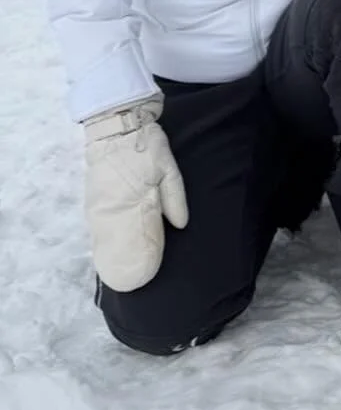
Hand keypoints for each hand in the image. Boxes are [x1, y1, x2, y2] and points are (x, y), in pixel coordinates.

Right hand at [83, 97, 187, 291]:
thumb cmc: (146, 148)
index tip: (146, 278)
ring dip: (111, 255)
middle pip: (118, 243)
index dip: (143, 259)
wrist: (117, 125)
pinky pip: (97, 227)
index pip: (138, 239)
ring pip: (105, 237)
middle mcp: (111, 209)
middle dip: (125, 262)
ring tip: (116, 275)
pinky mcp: (92, 200)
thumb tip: (180, 225)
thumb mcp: (168, 170)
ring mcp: (98, 205)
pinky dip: (102, 241)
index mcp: (133, 202)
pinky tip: (105, 252)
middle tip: (131, 285)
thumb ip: (174, 199)